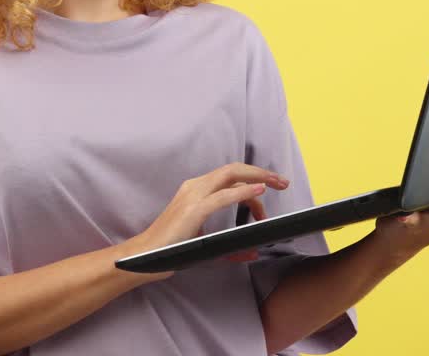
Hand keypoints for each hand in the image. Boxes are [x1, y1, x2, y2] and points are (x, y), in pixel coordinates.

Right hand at [119, 162, 288, 280]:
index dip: (254, 180)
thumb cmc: (173, 250)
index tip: (271, 191)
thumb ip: (230, 248)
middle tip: (283, 181)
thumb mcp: (207, 245)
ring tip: (276, 183)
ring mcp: (193, 196)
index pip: (230, 177)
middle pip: (234, 169)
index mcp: (197, 190)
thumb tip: (252, 253)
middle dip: (261, 172)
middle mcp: (195, 187)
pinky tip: (258, 193)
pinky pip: (223, 196)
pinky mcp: (193, 210)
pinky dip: (243, 193)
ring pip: (230, 175)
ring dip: (257, 177)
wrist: (145, 258)